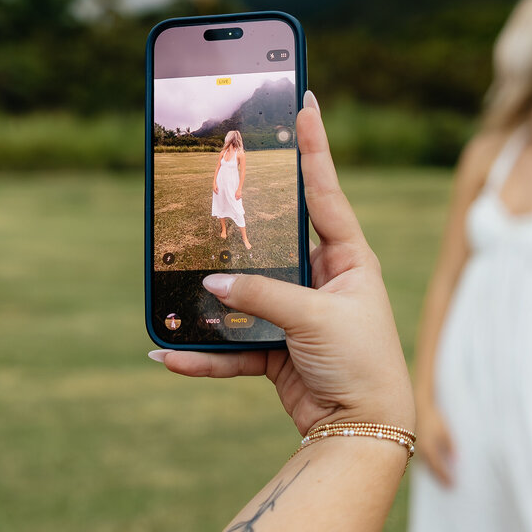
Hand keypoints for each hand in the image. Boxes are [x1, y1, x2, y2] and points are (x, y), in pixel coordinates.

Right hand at [149, 93, 413, 436]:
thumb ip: (264, 297)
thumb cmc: (361, 364)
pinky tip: (168, 354)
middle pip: (272, 238)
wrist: (362, 432)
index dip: (312, 145)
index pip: (324, 190)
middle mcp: (322, 279)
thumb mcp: (315, 320)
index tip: (304, 99)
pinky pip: (231, 343)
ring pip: (243, 292)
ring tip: (171, 279)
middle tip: (214, 175)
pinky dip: (202, 352)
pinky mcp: (276, 349)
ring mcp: (296, 313)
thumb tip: (212, 283)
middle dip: (240, 219)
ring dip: (209, 297)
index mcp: (349, 258)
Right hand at [416, 406, 455, 485]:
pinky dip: (430, 466)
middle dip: (440, 479)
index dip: (446, 478)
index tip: (453, 487)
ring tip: (444, 482)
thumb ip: (451, 447)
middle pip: (431, 471)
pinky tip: (436, 469)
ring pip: (426, 467)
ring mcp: (416, 450)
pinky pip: (423, 461)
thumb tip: (456, 461)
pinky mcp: (414, 447)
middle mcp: (421, 453)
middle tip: (449, 489)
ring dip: (434, 474)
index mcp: (429, 449)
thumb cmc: (434, 419)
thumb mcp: (445, 431)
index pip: (438, 469)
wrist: (419, 408)